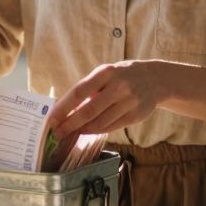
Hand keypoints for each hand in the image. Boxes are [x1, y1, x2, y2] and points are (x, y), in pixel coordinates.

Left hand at [46, 61, 166, 139]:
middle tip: (56, 133)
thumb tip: (64, 110)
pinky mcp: (135, 116)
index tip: (50, 119)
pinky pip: (111, 127)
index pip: (79, 92)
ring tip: (69, 133)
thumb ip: (88, 90)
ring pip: (99, 123)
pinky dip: (96, 131)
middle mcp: (119, 87)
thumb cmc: (121, 76)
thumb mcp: (105, 74)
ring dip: (81, 130)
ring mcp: (129, 102)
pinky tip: (86, 131)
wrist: (155, 79)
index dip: (63, 108)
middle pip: (88, 111)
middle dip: (69, 124)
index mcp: (106, 72)